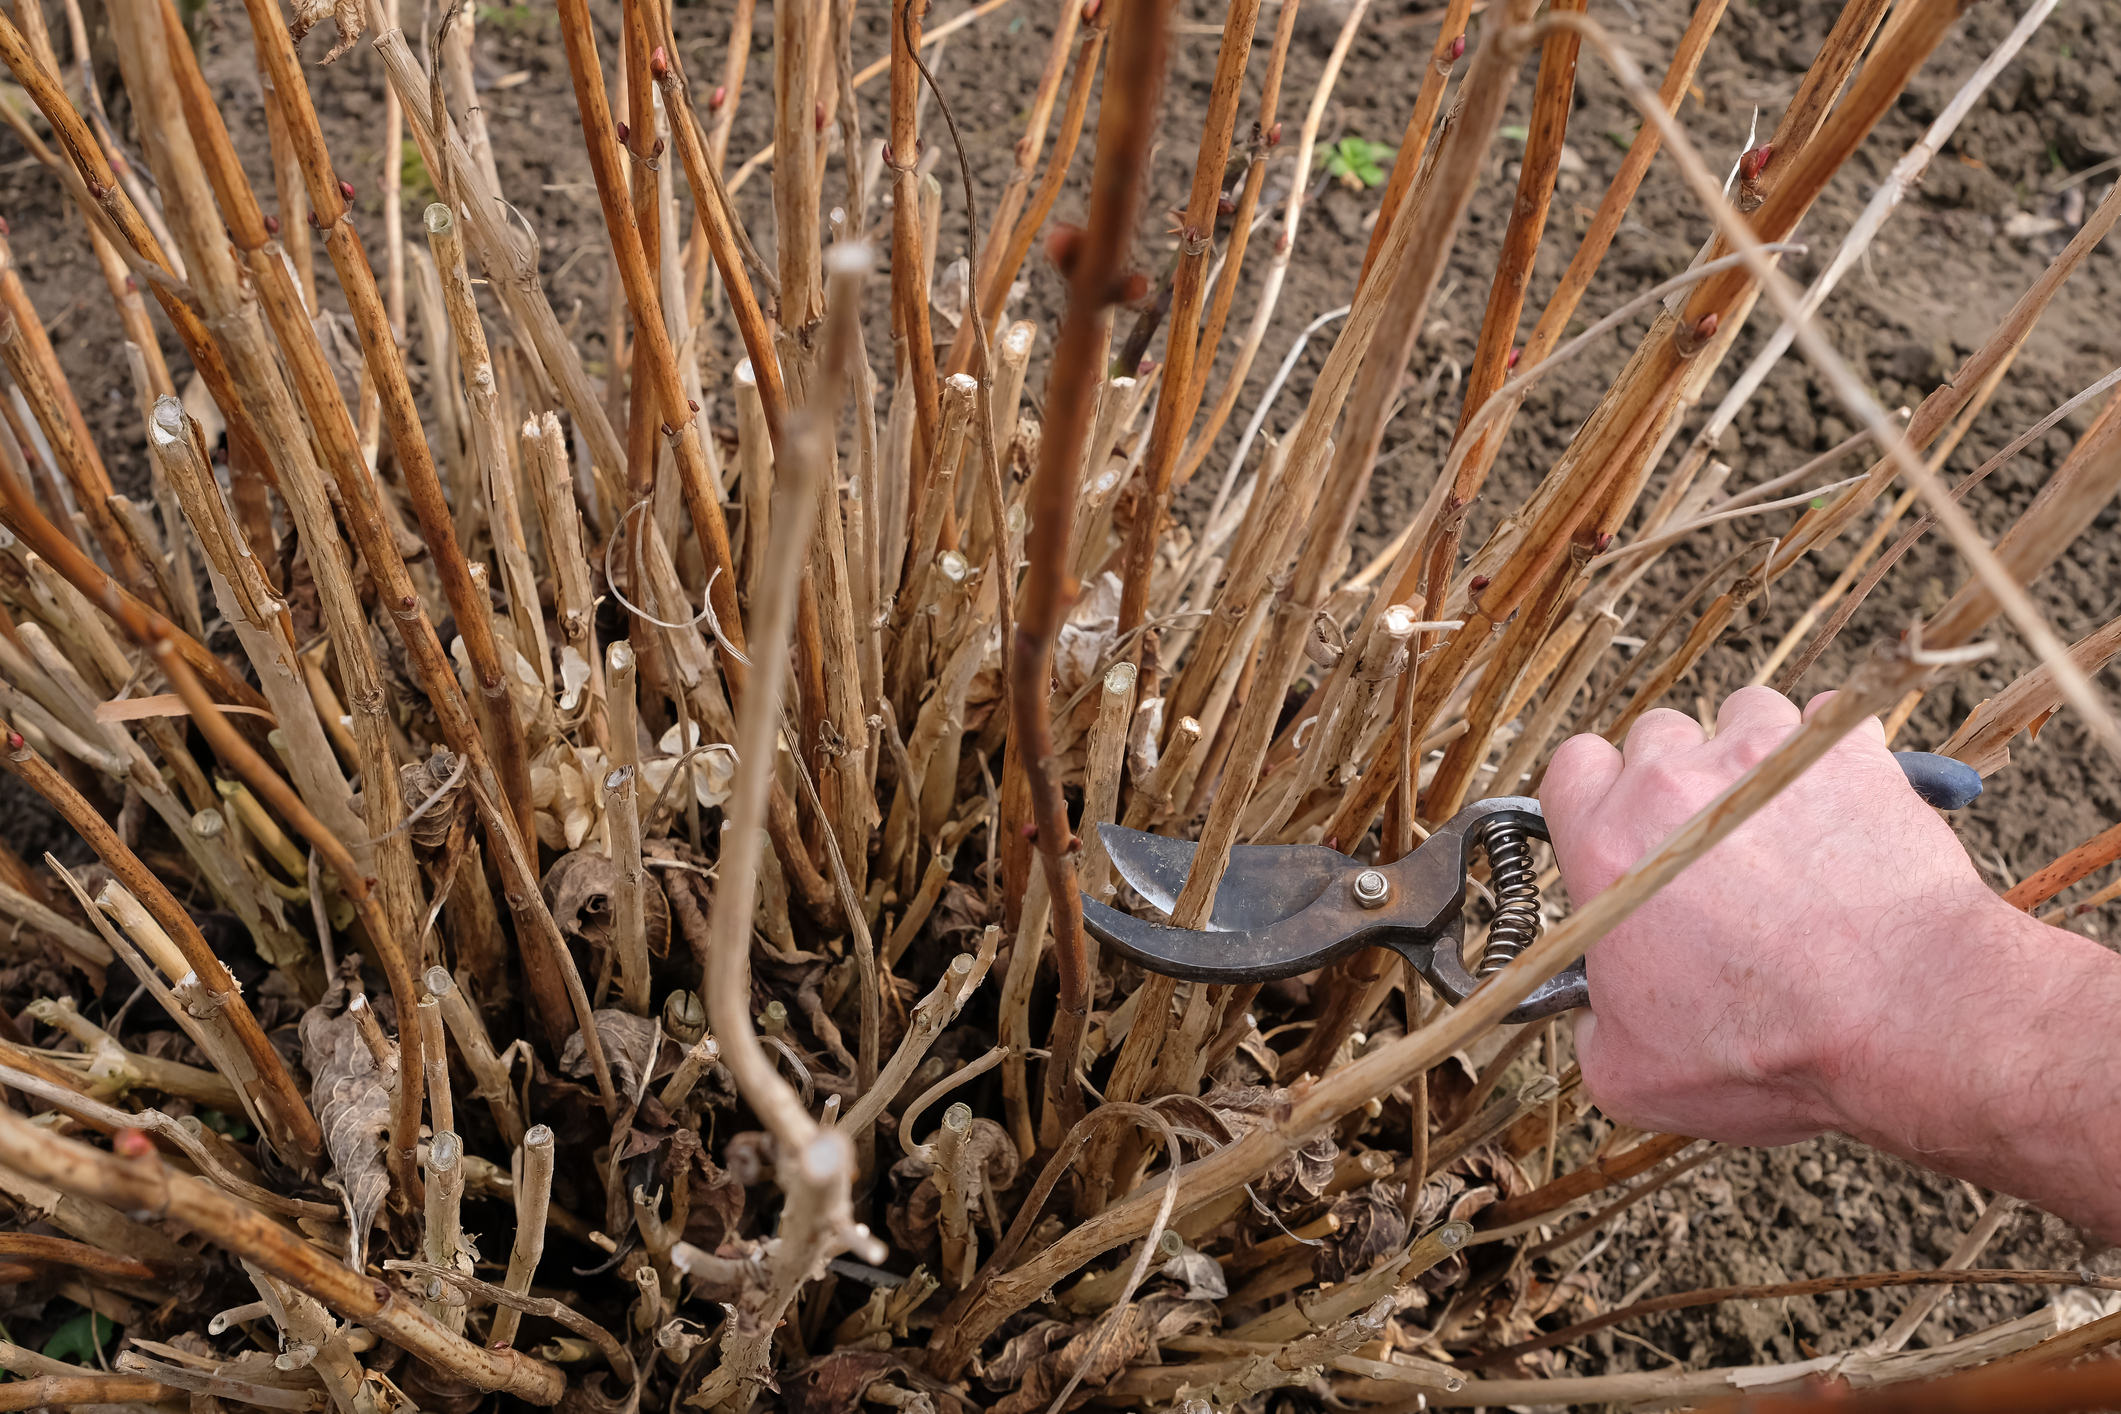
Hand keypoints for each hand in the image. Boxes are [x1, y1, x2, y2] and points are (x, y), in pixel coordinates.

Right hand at [1539, 687, 2004, 1146]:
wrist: (1904, 1016)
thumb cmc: (1769, 1047)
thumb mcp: (1635, 1074)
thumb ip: (1593, 1030)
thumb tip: (1596, 1016)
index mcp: (1607, 848)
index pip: (1571, 768)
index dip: (1594, 798)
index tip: (1620, 832)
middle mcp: (1674, 785)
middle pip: (1654, 736)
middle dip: (1676, 780)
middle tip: (1709, 843)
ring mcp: (1764, 757)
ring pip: (1741, 717)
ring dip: (1752, 760)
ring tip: (1780, 820)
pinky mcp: (1848, 753)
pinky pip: (1829, 721)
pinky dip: (1830, 756)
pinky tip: (1840, 805)